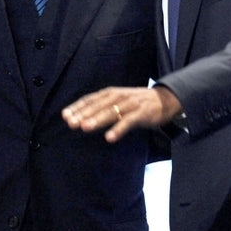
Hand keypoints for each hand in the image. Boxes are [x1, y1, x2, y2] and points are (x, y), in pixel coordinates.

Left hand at [62, 85, 180, 142]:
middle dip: (83, 114)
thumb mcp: (118, 102)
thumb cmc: (137, 103)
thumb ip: (102, 109)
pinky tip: (109, 137)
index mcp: (111, 93)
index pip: (90, 99)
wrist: (165, 98)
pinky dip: (118, 129)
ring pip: (111, 112)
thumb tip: (80, 119)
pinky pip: (128, 122)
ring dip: (97, 119)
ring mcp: (130, 104)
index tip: (65, 116)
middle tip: (71, 123)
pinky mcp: (142, 113)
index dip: (77, 107)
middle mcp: (119, 96)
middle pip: (98, 105)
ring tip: (85, 127)